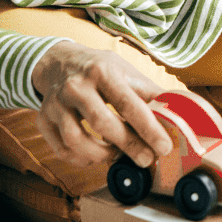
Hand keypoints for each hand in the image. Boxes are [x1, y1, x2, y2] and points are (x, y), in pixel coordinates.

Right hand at [30, 40, 173, 167]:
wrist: (58, 62)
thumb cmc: (100, 69)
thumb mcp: (125, 71)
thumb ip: (149, 92)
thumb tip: (179, 112)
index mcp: (102, 71)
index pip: (127, 103)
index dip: (147, 128)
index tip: (164, 147)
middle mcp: (76, 86)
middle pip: (102, 124)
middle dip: (129, 146)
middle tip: (147, 159)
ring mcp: (55, 104)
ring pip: (76, 140)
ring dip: (101, 155)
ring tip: (117, 155)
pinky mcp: (42, 119)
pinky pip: (61, 149)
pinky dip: (81, 159)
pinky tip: (95, 156)